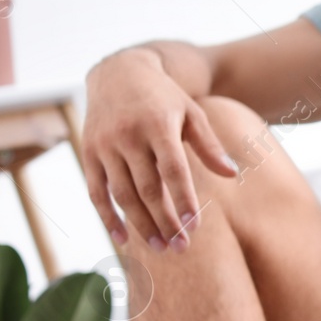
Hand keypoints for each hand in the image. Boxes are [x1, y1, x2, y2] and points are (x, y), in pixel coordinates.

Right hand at [83, 48, 238, 251]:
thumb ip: (209, 145)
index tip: (196, 226)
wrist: (119, 73)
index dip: (183, 199)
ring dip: (140, 224)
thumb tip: (232, 174)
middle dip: (165, 220)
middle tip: (181, 247)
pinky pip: (96, 191)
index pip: (173, 169)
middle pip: (147, 187)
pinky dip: (107, 217)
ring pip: (122, 194)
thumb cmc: (164, 97)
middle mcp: (128, 136)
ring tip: (160, 247)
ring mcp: (104, 146)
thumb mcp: (191, 112)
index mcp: (158, 125)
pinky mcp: (88, 153)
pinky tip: (122, 239)